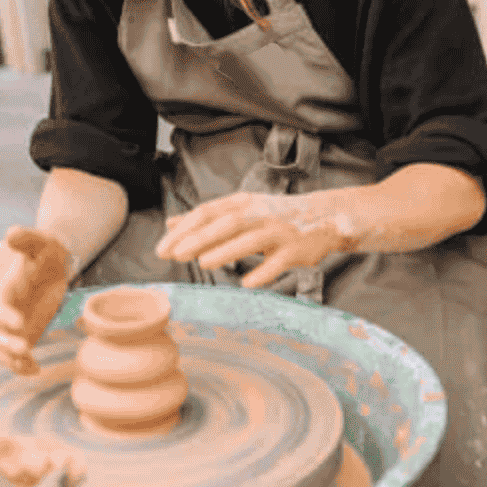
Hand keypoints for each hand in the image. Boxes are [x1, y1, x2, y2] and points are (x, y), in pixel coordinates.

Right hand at [0, 227, 70, 375]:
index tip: (21, 323)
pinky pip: (15, 358)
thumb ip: (27, 239)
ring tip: (30, 363)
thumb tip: (12, 232)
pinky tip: (37, 370)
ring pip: (0, 350)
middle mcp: (4, 311)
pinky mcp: (24, 336)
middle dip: (5, 343)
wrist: (55, 264)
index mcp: (4, 290)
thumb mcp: (41, 242)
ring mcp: (12, 326)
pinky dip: (22, 367)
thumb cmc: (46, 251)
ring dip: (11, 359)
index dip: (5, 315)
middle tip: (26, 347)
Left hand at [155, 191, 358, 288]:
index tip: (163, 248)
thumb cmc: (275, 216)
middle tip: (175, 255)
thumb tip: (171, 223)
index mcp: (243, 203)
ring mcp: (280, 231)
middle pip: (227, 222)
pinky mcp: (296, 250)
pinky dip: (263, 273)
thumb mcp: (240, 210)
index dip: (185, 229)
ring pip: (251, 239)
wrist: (323, 217)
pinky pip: (279, 262)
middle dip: (200, 238)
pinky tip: (246, 284)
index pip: (208, 211)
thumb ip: (206, 218)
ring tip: (203, 263)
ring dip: (227, 250)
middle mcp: (260, 213)